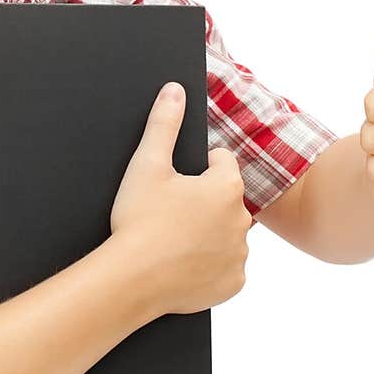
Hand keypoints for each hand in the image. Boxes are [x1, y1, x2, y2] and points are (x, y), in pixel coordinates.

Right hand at [110, 83, 251, 315]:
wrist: (131, 279)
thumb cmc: (139, 220)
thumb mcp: (147, 164)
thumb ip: (164, 123)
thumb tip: (175, 90)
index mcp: (227, 186)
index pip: (221, 161)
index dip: (196, 169)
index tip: (174, 185)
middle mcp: (242, 219)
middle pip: (225, 200)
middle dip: (204, 203)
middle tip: (170, 214)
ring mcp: (240, 254)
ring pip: (227, 234)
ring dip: (209, 234)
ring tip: (174, 241)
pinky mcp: (234, 283)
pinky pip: (225, 268)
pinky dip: (209, 267)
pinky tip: (183, 265)